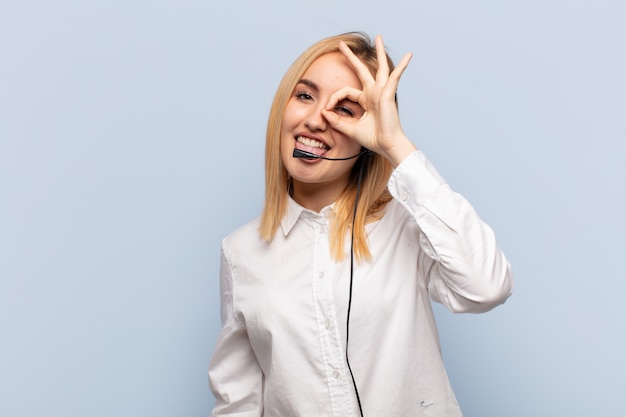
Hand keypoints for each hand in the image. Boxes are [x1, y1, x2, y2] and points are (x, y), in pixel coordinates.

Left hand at [322, 35, 416, 166]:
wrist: (386, 145)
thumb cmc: (372, 138)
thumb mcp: (349, 128)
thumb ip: (336, 120)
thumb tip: (324, 111)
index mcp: (365, 101)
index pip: (346, 91)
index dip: (334, 98)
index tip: (327, 108)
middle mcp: (374, 94)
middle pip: (362, 70)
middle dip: (351, 58)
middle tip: (342, 45)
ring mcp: (382, 92)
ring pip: (381, 67)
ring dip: (380, 52)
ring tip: (379, 37)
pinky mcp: (389, 93)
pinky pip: (395, 76)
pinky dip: (402, 66)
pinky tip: (409, 55)